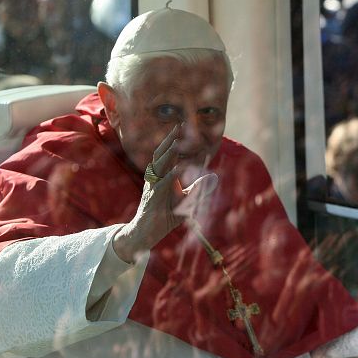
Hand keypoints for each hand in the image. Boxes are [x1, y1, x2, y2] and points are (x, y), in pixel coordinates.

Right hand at [113, 124, 216, 261]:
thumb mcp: (185, 201)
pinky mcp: (153, 198)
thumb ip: (197, 188)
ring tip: (177, 141)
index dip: (175, 141)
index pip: (168, 154)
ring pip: (159, 165)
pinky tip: (178, 169)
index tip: (184, 128)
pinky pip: (162, 184)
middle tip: (180, 125)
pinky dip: (171, 175)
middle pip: (160, 153)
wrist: (145, 233)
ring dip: (169, 153)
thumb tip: (212, 176)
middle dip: (170, 139)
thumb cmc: (163, 217)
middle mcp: (154, 178)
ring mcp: (152, 187)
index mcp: (160, 175)